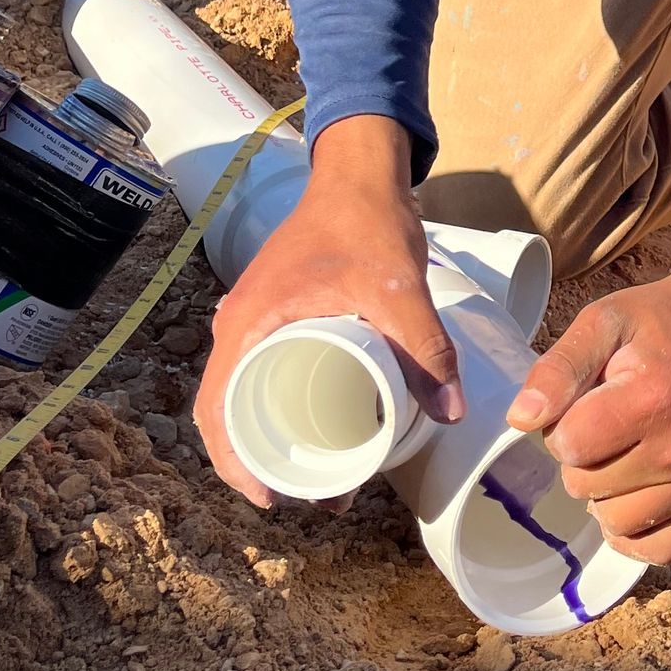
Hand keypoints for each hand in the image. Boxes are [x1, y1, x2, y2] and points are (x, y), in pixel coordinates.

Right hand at [193, 116, 459, 508]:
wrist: (360, 172)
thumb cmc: (365, 223)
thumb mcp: (399, 290)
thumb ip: (426, 349)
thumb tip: (452, 413)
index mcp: (249, 323)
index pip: (217, 410)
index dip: (236, 463)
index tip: (271, 498)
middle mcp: (240, 325)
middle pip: (229, 413)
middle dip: (262, 462)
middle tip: (311, 496)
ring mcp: (255, 319)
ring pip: (247, 394)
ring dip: (273, 438)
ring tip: (324, 473)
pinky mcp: (276, 313)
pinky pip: (263, 372)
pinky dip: (280, 406)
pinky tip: (323, 425)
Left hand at [507, 238, 670, 565]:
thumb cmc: (648, 326)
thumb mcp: (599, 323)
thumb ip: (558, 369)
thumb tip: (522, 418)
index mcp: (656, 396)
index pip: (570, 445)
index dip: (561, 423)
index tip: (585, 398)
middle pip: (586, 485)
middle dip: (580, 456)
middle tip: (605, 419)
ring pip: (615, 522)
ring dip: (603, 492)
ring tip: (622, 448)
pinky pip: (656, 548)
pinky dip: (634, 527)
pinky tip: (632, 489)